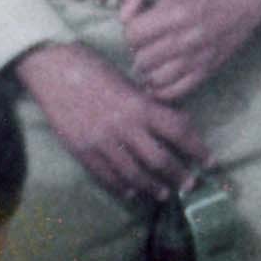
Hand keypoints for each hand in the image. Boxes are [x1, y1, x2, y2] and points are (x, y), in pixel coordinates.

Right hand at [14, 44, 205, 199]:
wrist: (51, 67)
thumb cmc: (91, 67)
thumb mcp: (127, 82)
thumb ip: (146, 106)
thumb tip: (168, 127)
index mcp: (139, 105)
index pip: (179, 131)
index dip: (198, 148)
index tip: (209, 160)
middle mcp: (125, 127)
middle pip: (160, 160)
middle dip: (179, 175)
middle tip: (191, 184)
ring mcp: (102, 142)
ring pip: (135, 175)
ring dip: (154, 187)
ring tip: (164, 193)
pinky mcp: (83, 151)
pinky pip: (107, 177)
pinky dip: (122, 188)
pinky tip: (132, 192)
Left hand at [119, 0, 260, 102]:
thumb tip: (122, 18)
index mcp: (175, 12)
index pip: (133, 35)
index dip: (131, 30)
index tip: (139, 26)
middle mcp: (187, 38)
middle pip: (142, 59)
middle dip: (138, 51)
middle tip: (144, 44)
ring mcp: (198, 57)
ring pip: (156, 78)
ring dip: (147, 71)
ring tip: (150, 61)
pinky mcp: (208, 70)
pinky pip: (177, 90)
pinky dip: (162, 89)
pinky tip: (158, 79)